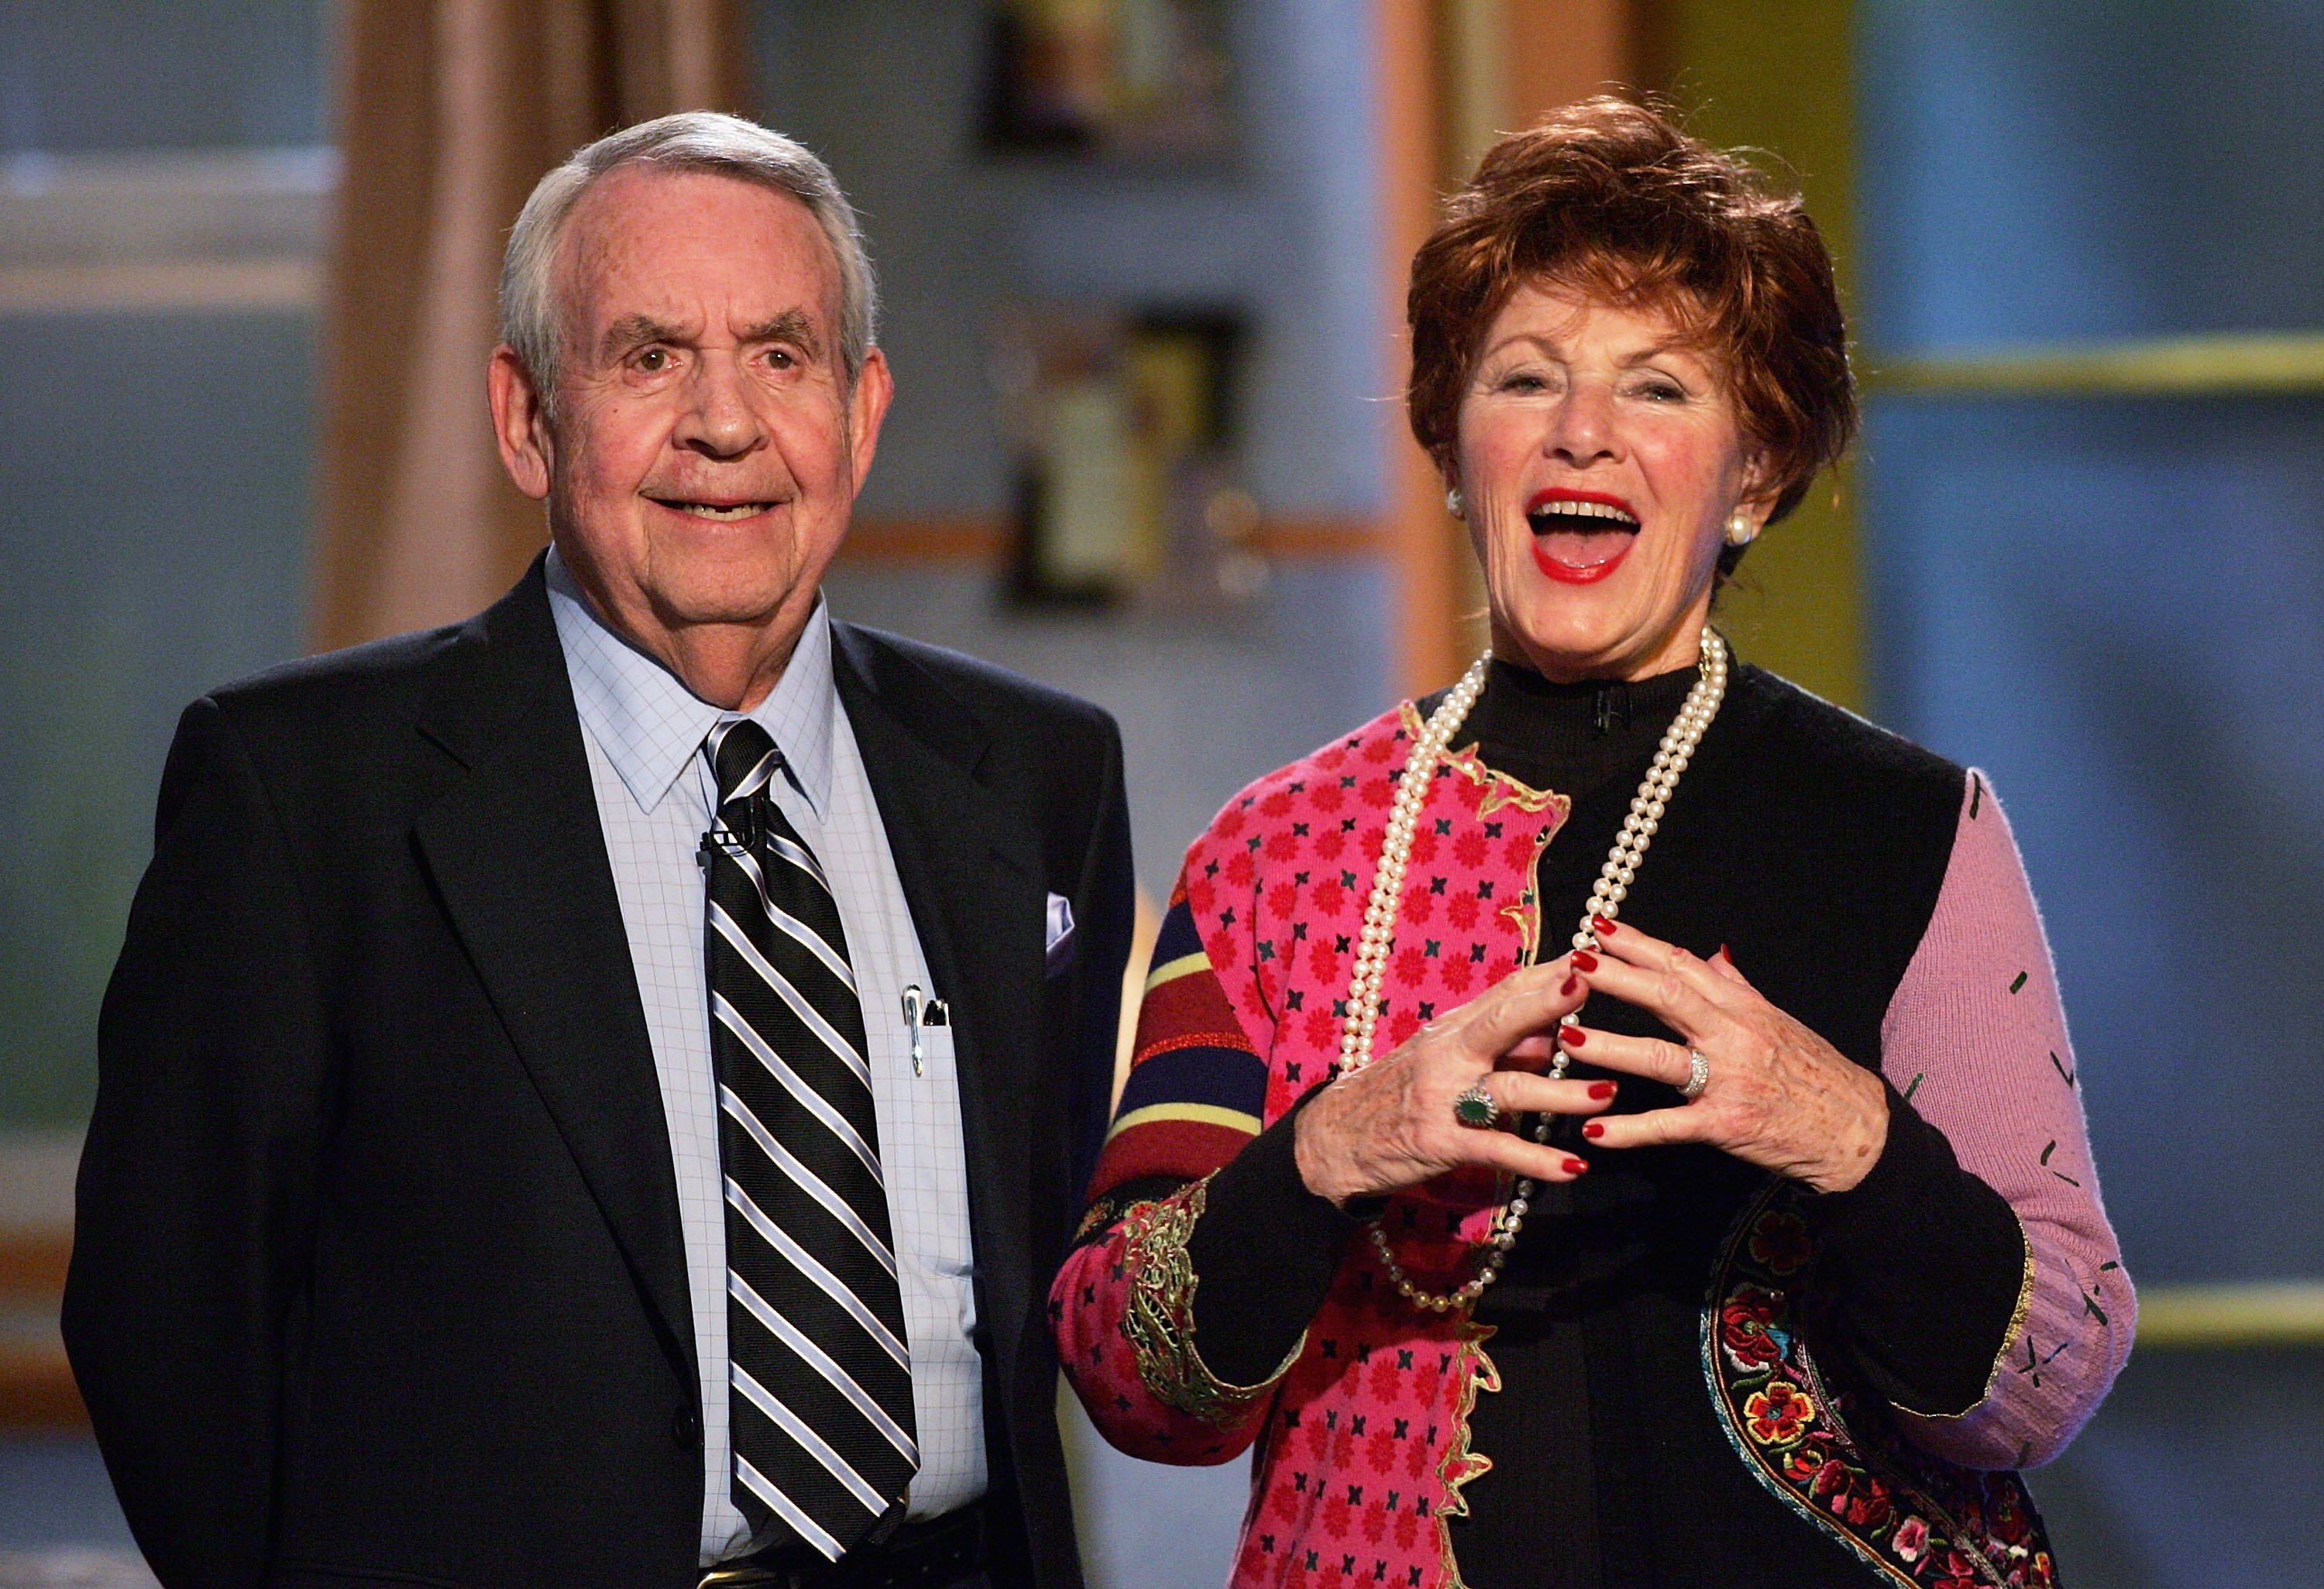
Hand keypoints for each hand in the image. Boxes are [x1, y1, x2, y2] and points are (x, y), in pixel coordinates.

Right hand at [1293, 957, 1617, 1206]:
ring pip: (1510, 1090)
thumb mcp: (1447, 1061)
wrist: (1336, 1138)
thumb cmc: (1400, 1094)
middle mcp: (1448, 1056)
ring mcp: (1444, 1099)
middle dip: (1544, 1002)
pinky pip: (1497, 1150)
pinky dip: (1536, 1160)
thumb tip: (1554, 1034)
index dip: (1545, 973)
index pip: (1505, 992)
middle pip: (1499, 1023)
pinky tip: (1572, 1168)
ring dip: (1562, 1093)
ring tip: (1609, 1092)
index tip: (1589, 952)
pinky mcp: (1442, 1143)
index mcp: (1453, 1030)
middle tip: (1587, 984)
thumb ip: (1503, 1049)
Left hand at [1562, 922, 1888, 1191]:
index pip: (1683, 965)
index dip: (1639, 945)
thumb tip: (1711, 954)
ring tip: (1566, 1035)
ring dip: (1610, 1046)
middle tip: (1573, 963)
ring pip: (1659, 1057)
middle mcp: (1734, 1036)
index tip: (1600, 928)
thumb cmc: (1815, 1073)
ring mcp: (1728, 1080)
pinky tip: (1592, 1127)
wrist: (1857, 1130)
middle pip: (1667, 997)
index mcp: (1743, 1007)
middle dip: (1616, 978)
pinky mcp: (1725, 1124)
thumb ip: (1738, 988)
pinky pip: (1668, 1125)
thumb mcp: (1779, 1020)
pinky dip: (1628, 1128)